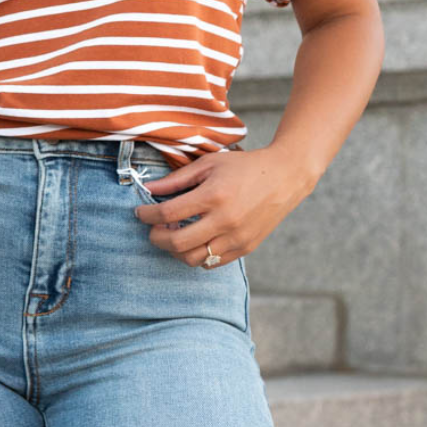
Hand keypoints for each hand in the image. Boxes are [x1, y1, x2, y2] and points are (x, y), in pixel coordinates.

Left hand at [133, 146, 314, 266]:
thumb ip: (177, 179)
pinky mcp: (245, 248)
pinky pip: (211, 263)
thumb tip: (148, 189)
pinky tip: (194, 240)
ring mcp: (236, 237)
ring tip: (174, 234)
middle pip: (177, 242)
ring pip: (192, 258)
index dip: (147, 215)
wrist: (285, 177)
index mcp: (214, 196)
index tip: (141, 212)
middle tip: (153, 228)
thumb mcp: (209, 164)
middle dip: (157, 237)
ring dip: (175, 250)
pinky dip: (196, 255)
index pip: (168, 213)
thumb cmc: (245, 167)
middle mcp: (225, 220)